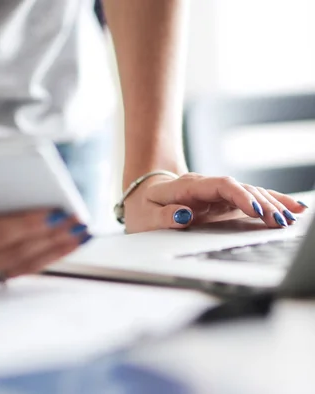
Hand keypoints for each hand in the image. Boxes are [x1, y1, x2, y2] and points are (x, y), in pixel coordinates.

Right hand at [0, 193, 89, 292]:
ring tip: (79, 232)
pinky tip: (59, 244)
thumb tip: (18, 190)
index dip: (25, 225)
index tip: (55, 212)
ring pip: (17, 267)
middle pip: (11, 254)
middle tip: (79, 219)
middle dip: (49, 238)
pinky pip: (11, 271)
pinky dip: (38, 257)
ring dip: (52, 251)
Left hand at [123, 173, 308, 232]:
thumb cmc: (143, 207)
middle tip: (281, 222)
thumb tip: (183, 216)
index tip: (256, 210)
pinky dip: (272, 203)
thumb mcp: (144, 216)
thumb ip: (163, 217)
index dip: (240, 196)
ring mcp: (217, 194)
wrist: (144, 194)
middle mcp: (207, 187)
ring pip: (250, 193)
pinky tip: (293, 209)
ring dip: (272, 204)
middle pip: (241, 189)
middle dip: (263, 204)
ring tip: (293, 217)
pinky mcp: (224, 202)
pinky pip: (251, 200)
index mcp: (187, 187)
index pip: (220, 185)